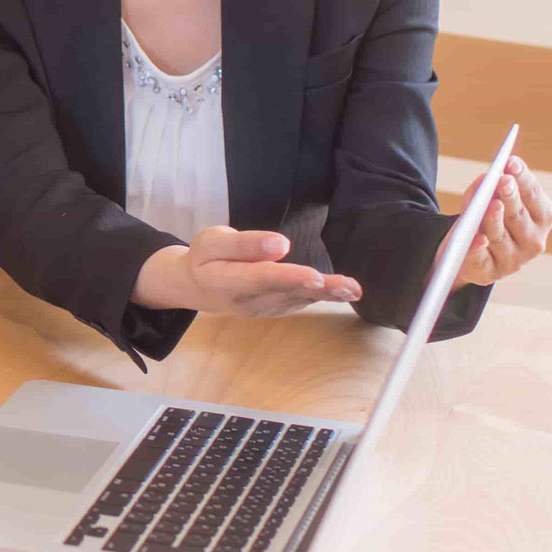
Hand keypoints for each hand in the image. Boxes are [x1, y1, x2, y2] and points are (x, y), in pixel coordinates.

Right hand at [134, 227, 362, 317]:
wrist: (197, 287)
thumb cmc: (204, 258)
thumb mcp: (212, 242)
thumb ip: (244, 244)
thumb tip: (280, 245)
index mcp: (227, 282)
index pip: (261, 278)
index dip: (288, 278)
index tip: (314, 276)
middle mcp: (249, 302)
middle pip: (287, 293)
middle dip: (319, 289)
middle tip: (349, 287)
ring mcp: (265, 309)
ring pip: (298, 300)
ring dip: (327, 295)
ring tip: (354, 289)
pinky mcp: (276, 309)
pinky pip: (299, 303)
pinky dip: (321, 297)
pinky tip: (342, 292)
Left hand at [454, 156, 551, 287]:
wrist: (466, 253)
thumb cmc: (484, 218)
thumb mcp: (483, 200)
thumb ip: (483, 189)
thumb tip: (484, 180)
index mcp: (541, 218)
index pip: (534, 195)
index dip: (523, 178)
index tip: (511, 162)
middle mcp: (533, 241)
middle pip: (520, 217)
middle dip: (512, 197)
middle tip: (504, 180)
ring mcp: (514, 260)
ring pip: (503, 238)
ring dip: (497, 221)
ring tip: (492, 205)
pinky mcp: (491, 273)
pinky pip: (484, 260)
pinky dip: (480, 250)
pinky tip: (478, 239)